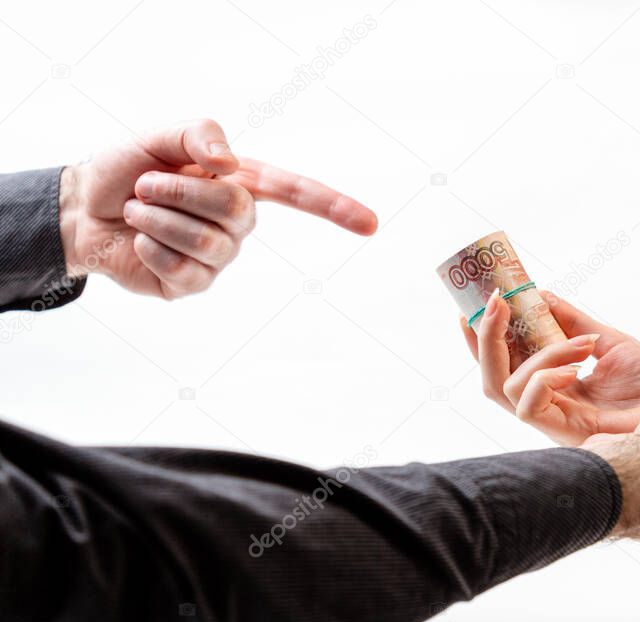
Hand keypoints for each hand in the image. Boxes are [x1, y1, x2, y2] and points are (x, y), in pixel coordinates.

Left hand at [58, 119, 376, 298]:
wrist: (83, 209)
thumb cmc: (127, 169)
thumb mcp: (159, 135)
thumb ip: (199, 133)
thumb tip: (230, 166)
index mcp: (242, 183)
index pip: (297, 193)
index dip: (335, 207)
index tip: (371, 224)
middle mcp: (238, 223)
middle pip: (238, 211)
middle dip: (182, 192)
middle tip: (147, 185)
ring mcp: (218, 258)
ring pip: (207, 242)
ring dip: (158, 218)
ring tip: (139, 211)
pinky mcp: (192, 285)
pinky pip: (182, 269)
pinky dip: (150, 247)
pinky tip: (142, 241)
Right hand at [461, 290, 639, 444]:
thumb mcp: (610, 340)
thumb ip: (572, 321)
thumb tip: (540, 295)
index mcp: (556, 387)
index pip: (504, 364)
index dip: (483, 337)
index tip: (477, 301)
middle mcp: (550, 406)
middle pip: (492, 378)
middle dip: (486, 337)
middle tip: (497, 300)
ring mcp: (556, 422)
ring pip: (506, 388)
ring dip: (539, 354)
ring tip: (583, 342)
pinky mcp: (567, 434)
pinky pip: (529, 407)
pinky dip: (545, 377)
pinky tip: (577, 367)